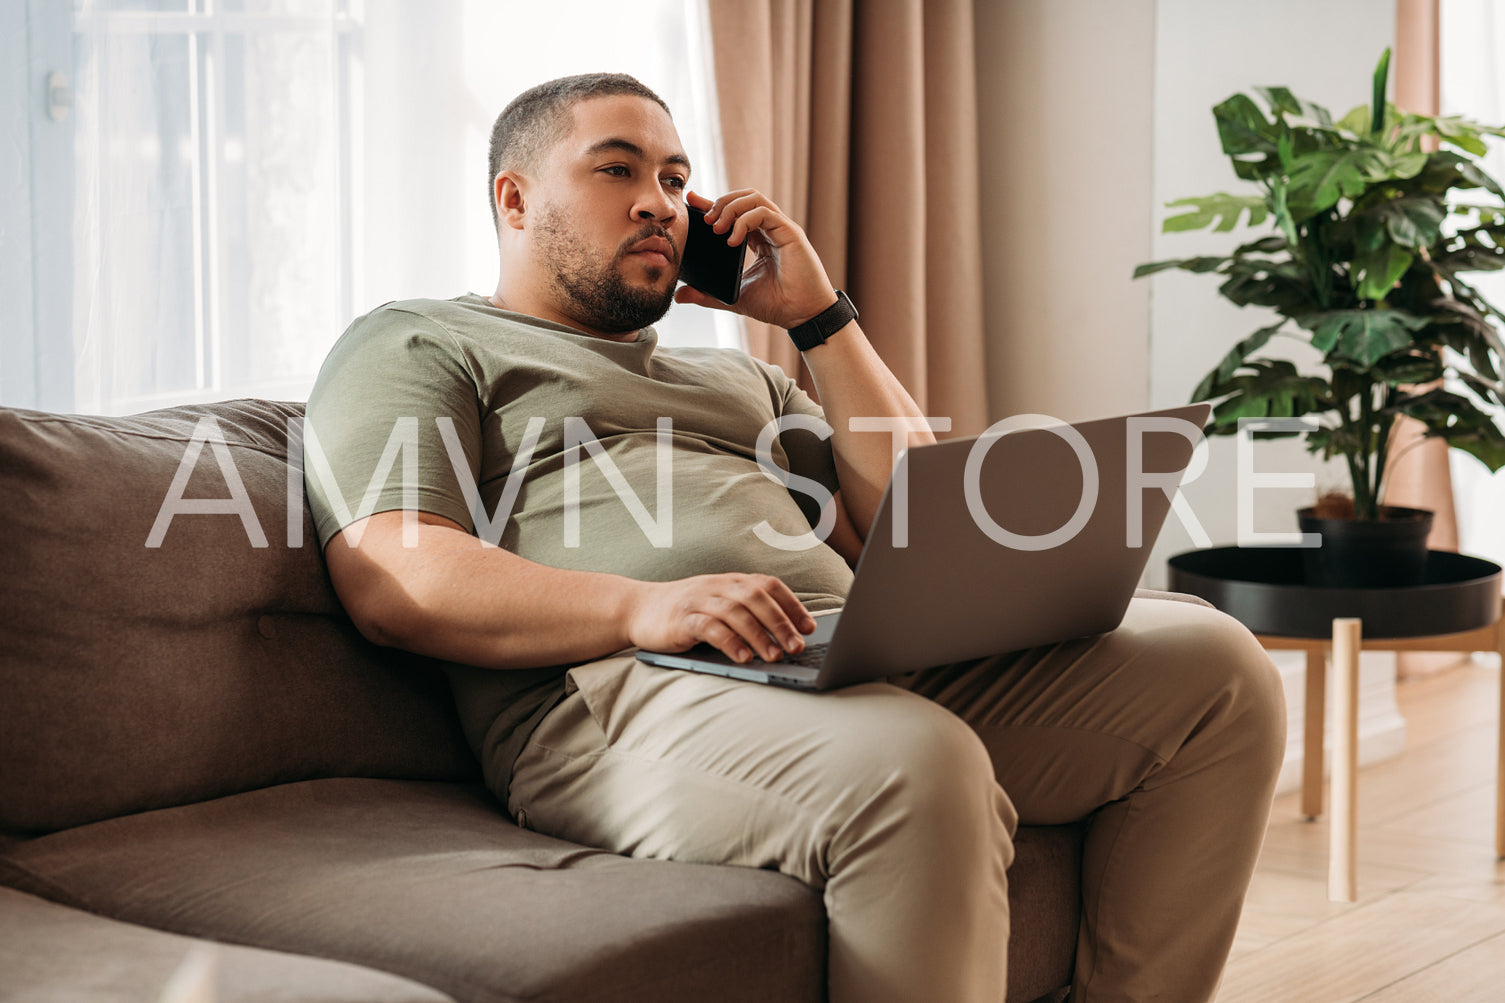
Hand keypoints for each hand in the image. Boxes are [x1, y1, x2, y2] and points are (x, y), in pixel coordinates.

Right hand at [624, 573, 816, 663]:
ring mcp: (699, 601)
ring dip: (759, 635)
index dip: (792, 605)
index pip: (769, 585)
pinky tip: (742, 658)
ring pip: (736, 613)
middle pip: (756, 598)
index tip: (810, 627)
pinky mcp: (681, 619)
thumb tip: (786, 638)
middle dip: (781, 623)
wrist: (637, 609)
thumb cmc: (686, 612)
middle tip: (798, 647)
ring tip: (775, 657)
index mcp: (731, 581)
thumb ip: (746, 613)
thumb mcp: (719, 605)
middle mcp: (718, 586)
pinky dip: (729, 642)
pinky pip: (709, 628)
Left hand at [675, 189, 838, 329]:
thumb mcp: (733, 298)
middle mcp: (770, 229)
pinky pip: (764, 212)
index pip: (734, 212)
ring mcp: (781, 228)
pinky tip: (733, 240)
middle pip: (744, 198)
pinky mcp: (790, 232)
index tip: (692, 203)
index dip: (713, 204)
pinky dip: (745, 221)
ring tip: (717, 228)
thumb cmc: (777, 305)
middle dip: (721, 203)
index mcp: (759, 239)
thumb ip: (707, 295)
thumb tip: (680, 296)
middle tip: (705, 221)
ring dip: (731, 208)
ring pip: (754, 199)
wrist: (802, 315)